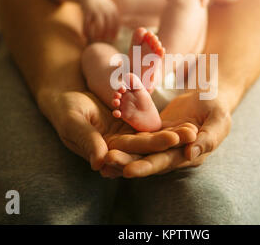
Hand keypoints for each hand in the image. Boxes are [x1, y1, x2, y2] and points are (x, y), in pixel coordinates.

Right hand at [37, 90, 197, 172]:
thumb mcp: (73, 123)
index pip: (132, 152)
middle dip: (170, 140)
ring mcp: (127, 136)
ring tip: (194, 128)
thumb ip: (87, 142)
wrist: (66, 96)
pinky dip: (167, 121)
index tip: (172, 140)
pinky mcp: (131, 122)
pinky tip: (184, 117)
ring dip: (173, 133)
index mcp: (106, 153)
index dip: (152, 147)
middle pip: (148, 145)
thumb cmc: (66, 111)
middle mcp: (120, 148)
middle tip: (191, 133)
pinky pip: (150, 121)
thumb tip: (100, 163)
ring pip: (153, 135)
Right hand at [81, 0, 118, 42]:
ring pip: (99, 27)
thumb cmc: (101, 4)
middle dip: (106, 36)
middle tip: (102, 40)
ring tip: (94, 39)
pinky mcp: (87, 11)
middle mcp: (106, 11)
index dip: (115, 32)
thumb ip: (114, 19)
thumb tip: (117, 35)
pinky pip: (87, 24)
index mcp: (113, 10)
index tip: (112, 39)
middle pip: (109, 27)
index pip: (116, 24)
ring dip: (97, 35)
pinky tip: (85, 34)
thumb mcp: (110, 8)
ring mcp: (97, 11)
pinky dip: (86, 31)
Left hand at [101, 91, 232, 177]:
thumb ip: (207, 138)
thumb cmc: (218, 108)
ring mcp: (165, 144)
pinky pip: (140, 137)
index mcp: (190, 154)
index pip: (166, 162)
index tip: (129, 171)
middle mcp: (175, 153)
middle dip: (128, 161)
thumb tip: (190, 154)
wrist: (210, 96)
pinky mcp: (157, 132)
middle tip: (108, 161)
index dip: (148, 167)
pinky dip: (126, 142)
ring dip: (123, 153)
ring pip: (141, 150)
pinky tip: (109, 143)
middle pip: (149, 159)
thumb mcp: (219, 120)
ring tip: (102, 155)